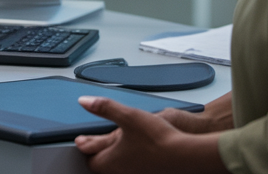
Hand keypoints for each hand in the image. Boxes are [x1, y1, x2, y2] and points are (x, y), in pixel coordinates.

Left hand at [75, 97, 226, 173]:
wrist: (185, 154)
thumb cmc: (157, 139)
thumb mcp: (127, 115)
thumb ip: (104, 108)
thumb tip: (84, 102)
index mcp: (111, 160)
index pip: (90, 159)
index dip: (86, 147)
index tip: (82, 139)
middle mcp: (121, 171)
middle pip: (102, 165)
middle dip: (98, 152)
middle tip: (93, 141)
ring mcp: (136, 173)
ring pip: (118, 166)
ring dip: (114, 155)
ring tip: (114, 144)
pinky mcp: (149, 172)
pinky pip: (133, 167)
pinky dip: (130, 159)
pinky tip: (136, 150)